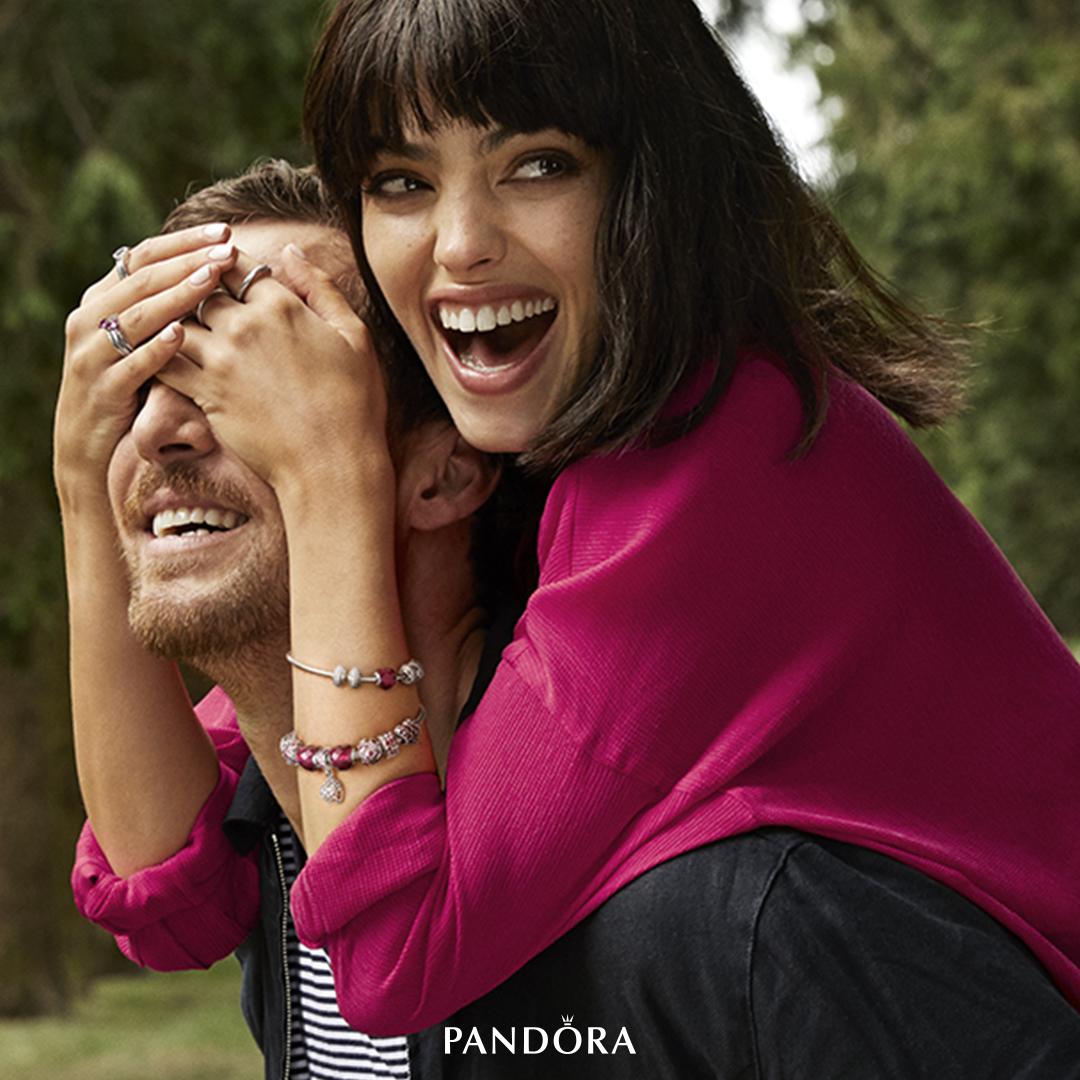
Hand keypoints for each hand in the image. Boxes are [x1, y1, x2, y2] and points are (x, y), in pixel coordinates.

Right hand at [54, 226, 238, 499]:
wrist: (88, 443)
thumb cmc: (127, 385)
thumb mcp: (139, 339)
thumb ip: (161, 307)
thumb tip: (208, 267)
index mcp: (101, 300)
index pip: (143, 256)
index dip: (184, 242)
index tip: (226, 233)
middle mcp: (90, 319)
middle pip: (142, 279)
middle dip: (188, 261)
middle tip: (228, 249)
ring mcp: (92, 354)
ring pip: (136, 315)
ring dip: (176, 295)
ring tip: (212, 280)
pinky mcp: (103, 389)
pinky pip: (132, 364)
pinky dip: (156, 348)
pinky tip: (183, 335)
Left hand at [157, 246, 392, 500]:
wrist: (333, 463)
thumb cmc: (354, 402)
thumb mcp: (354, 336)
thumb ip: (320, 288)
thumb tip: (290, 249)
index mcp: (282, 306)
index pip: (235, 265)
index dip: (222, 260)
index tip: (217, 265)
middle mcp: (246, 326)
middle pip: (199, 288)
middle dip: (191, 286)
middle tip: (182, 290)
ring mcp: (222, 360)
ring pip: (176, 321)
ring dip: (170, 319)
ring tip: (164, 321)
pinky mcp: (206, 394)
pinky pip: (166, 363)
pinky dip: (158, 355)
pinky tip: (158, 355)